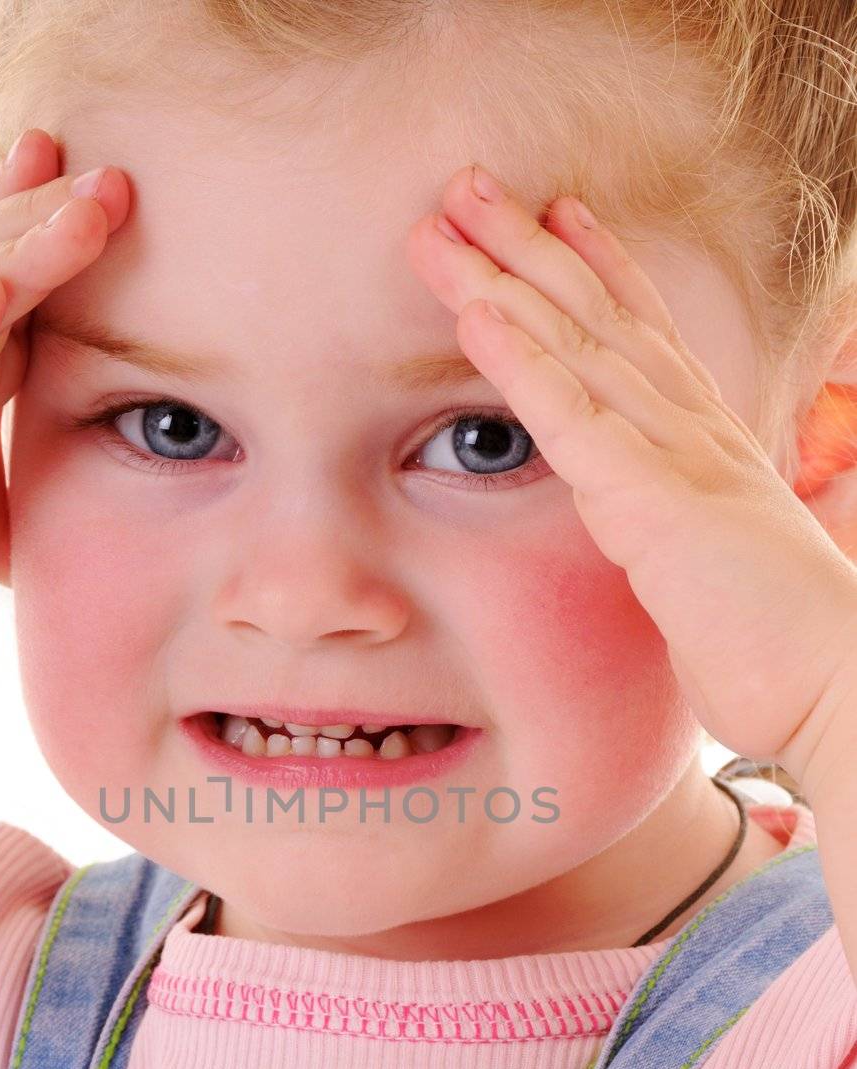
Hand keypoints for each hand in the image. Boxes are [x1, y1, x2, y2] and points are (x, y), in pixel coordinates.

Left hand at [405, 164, 856, 789]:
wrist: (832, 686)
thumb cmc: (775, 646)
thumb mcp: (715, 571)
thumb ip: (678, 537)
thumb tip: (659, 540)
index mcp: (707, 447)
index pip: (647, 338)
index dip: (600, 269)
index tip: (560, 214)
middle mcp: (693, 433)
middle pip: (598, 319)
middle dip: (529, 249)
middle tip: (470, 186)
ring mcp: (675, 459)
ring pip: (575, 348)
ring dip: (504, 281)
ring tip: (447, 220)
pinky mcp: (653, 501)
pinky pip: (572, 418)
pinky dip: (521, 363)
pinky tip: (476, 312)